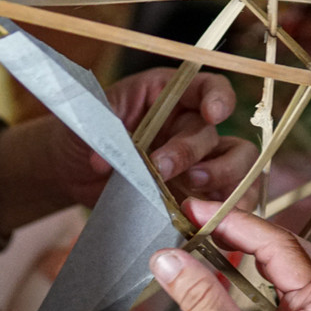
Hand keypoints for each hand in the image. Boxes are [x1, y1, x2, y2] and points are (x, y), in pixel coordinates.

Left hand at [53, 68, 258, 208]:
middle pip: (213, 134)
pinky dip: (228, 211)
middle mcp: (190, 125)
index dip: (218, 97)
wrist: (71, 171)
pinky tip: (208, 223)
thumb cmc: (82, 134)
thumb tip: (105, 161)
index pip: (208, 87)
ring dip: (224, 181)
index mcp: (169, 96)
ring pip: (239, 164)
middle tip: (161, 170)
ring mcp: (199, 160)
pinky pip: (229, 199)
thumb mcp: (85, 122)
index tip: (213, 115)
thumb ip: (100, 132)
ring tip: (192, 200)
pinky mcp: (198, 194)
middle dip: (190, 153)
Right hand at [149, 143, 310, 310]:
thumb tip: (168, 255)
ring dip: (233, 246)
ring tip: (193, 228)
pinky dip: (225, 274)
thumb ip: (203, 301)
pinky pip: (251, 290)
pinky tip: (199, 265)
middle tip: (193, 211)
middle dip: (243, 226)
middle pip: (286, 248)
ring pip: (267, 266)